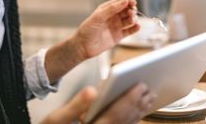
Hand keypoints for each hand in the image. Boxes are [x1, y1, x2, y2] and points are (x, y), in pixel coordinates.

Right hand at [41, 84, 155, 123]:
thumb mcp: (56, 119)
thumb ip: (75, 105)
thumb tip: (92, 91)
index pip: (115, 114)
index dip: (129, 99)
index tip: (140, 85)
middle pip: (125, 121)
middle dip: (138, 104)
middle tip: (149, 88)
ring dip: (139, 112)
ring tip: (149, 98)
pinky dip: (132, 120)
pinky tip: (137, 112)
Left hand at [44, 0, 139, 83]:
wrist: (83, 46)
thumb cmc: (87, 30)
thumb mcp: (98, 16)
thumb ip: (112, 8)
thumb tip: (125, 0)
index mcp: (106, 9)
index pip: (121, 2)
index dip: (128, 1)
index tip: (133, 2)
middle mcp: (113, 16)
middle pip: (127, 10)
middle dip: (132, 10)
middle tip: (132, 13)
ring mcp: (116, 26)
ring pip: (129, 19)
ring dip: (134, 18)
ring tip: (133, 20)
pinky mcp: (119, 36)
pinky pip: (130, 30)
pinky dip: (135, 28)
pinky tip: (137, 26)